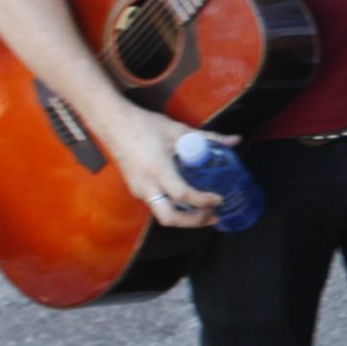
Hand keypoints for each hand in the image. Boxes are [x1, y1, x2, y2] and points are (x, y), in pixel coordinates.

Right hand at [109, 107, 228, 229]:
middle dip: (193, 222)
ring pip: (162, 215)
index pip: (182, 195)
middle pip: (169, 218)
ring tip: (204, 212)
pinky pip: (156, 206)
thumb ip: (209, 138)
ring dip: (184, 218)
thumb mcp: (178, 130)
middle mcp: (146, 185)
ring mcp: (138, 189)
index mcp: (157, 170)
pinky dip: (174, 209)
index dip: (202, 201)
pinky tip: (187, 202)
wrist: (112, 123)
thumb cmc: (143, 125)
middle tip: (213, 216)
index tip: (218, 199)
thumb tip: (234, 141)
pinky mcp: (135, 189)